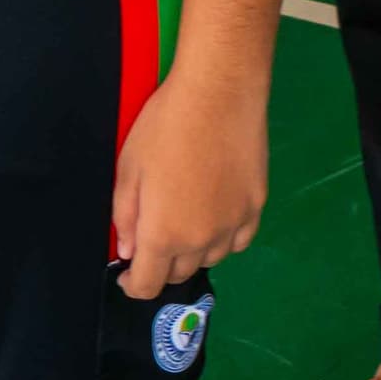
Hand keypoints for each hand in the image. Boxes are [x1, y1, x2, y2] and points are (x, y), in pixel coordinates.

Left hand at [111, 65, 268, 299]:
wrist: (219, 94)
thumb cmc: (165, 125)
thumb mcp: (128, 168)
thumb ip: (125, 217)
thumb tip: (129, 251)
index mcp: (163, 234)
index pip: (147, 285)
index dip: (133, 284)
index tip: (128, 273)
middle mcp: (200, 240)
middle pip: (179, 274)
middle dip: (161, 264)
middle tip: (154, 236)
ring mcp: (233, 225)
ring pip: (210, 259)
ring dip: (193, 252)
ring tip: (185, 223)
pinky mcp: (256, 207)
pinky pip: (238, 241)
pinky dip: (223, 239)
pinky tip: (215, 218)